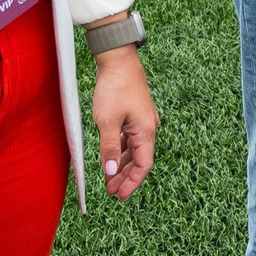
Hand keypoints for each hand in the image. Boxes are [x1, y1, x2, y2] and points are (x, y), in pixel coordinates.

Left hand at [88, 42, 158, 199]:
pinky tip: (110, 157)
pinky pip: (129, 139)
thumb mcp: (107, 122)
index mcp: (145, 131)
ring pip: (133, 150)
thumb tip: (110, 172)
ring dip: (121, 165)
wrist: (118, 60)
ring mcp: (141, 121)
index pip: (143, 165)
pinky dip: (120, 151)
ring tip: (108, 179)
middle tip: (110, 191)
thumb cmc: (114, 88)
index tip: (120, 196)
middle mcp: (148, 128)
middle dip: (124, 177)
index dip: (132, 182)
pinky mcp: (134, 114)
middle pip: (139, 159)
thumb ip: (109, 148)